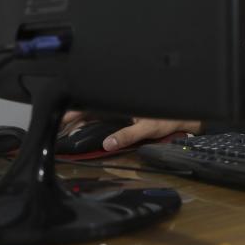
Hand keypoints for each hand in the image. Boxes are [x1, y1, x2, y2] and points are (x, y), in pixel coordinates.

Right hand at [60, 111, 199, 151]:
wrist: (187, 114)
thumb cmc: (170, 116)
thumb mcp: (148, 127)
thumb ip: (127, 135)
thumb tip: (107, 144)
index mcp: (121, 99)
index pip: (91, 103)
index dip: (74, 111)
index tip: (60, 119)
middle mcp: (119, 101)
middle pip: (89, 106)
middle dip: (72, 115)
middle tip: (57, 129)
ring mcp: (121, 106)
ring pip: (94, 111)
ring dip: (79, 119)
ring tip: (64, 131)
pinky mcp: (125, 112)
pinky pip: (102, 115)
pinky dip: (90, 121)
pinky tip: (82, 130)